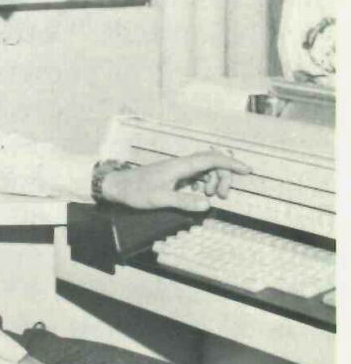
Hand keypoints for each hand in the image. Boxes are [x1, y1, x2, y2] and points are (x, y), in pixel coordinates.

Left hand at [102, 149, 251, 211]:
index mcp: (179, 166)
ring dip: (214, 180)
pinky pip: (197, 174)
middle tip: (222, 196)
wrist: (117, 187)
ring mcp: (178, 168)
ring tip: (211, 196)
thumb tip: (207, 204)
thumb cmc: (136, 192)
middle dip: (223, 176)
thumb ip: (183, 201)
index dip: (230, 163)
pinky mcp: (175, 174)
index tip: (247, 170)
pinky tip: (200, 194)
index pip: (211, 159)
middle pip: (212, 162)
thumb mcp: (159, 199)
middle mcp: (181, 164)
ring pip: (205, 169)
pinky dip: (204, 182)